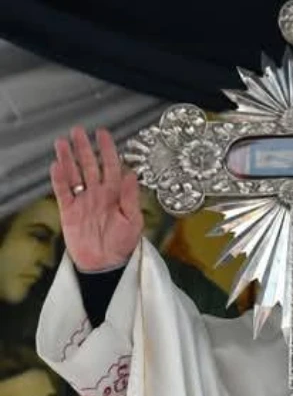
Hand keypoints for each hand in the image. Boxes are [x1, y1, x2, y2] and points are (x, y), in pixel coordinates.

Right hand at [51, 126, 143, 271]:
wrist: (105, 263)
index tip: (104, 134)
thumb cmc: (123, 243)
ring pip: (75, 175)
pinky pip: (63, 192)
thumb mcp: (133, 220)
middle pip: (90, 166)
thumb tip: (133, 174)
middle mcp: (99, 193)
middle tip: (79, 131)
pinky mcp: (70, 211)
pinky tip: (56, 166)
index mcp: (117, 194)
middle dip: (85, 148)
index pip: (112, 167)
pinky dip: (59, 179)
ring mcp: (84, 201)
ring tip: (63, 142)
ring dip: (69, 159)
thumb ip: (131, 197)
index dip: (109, 150)